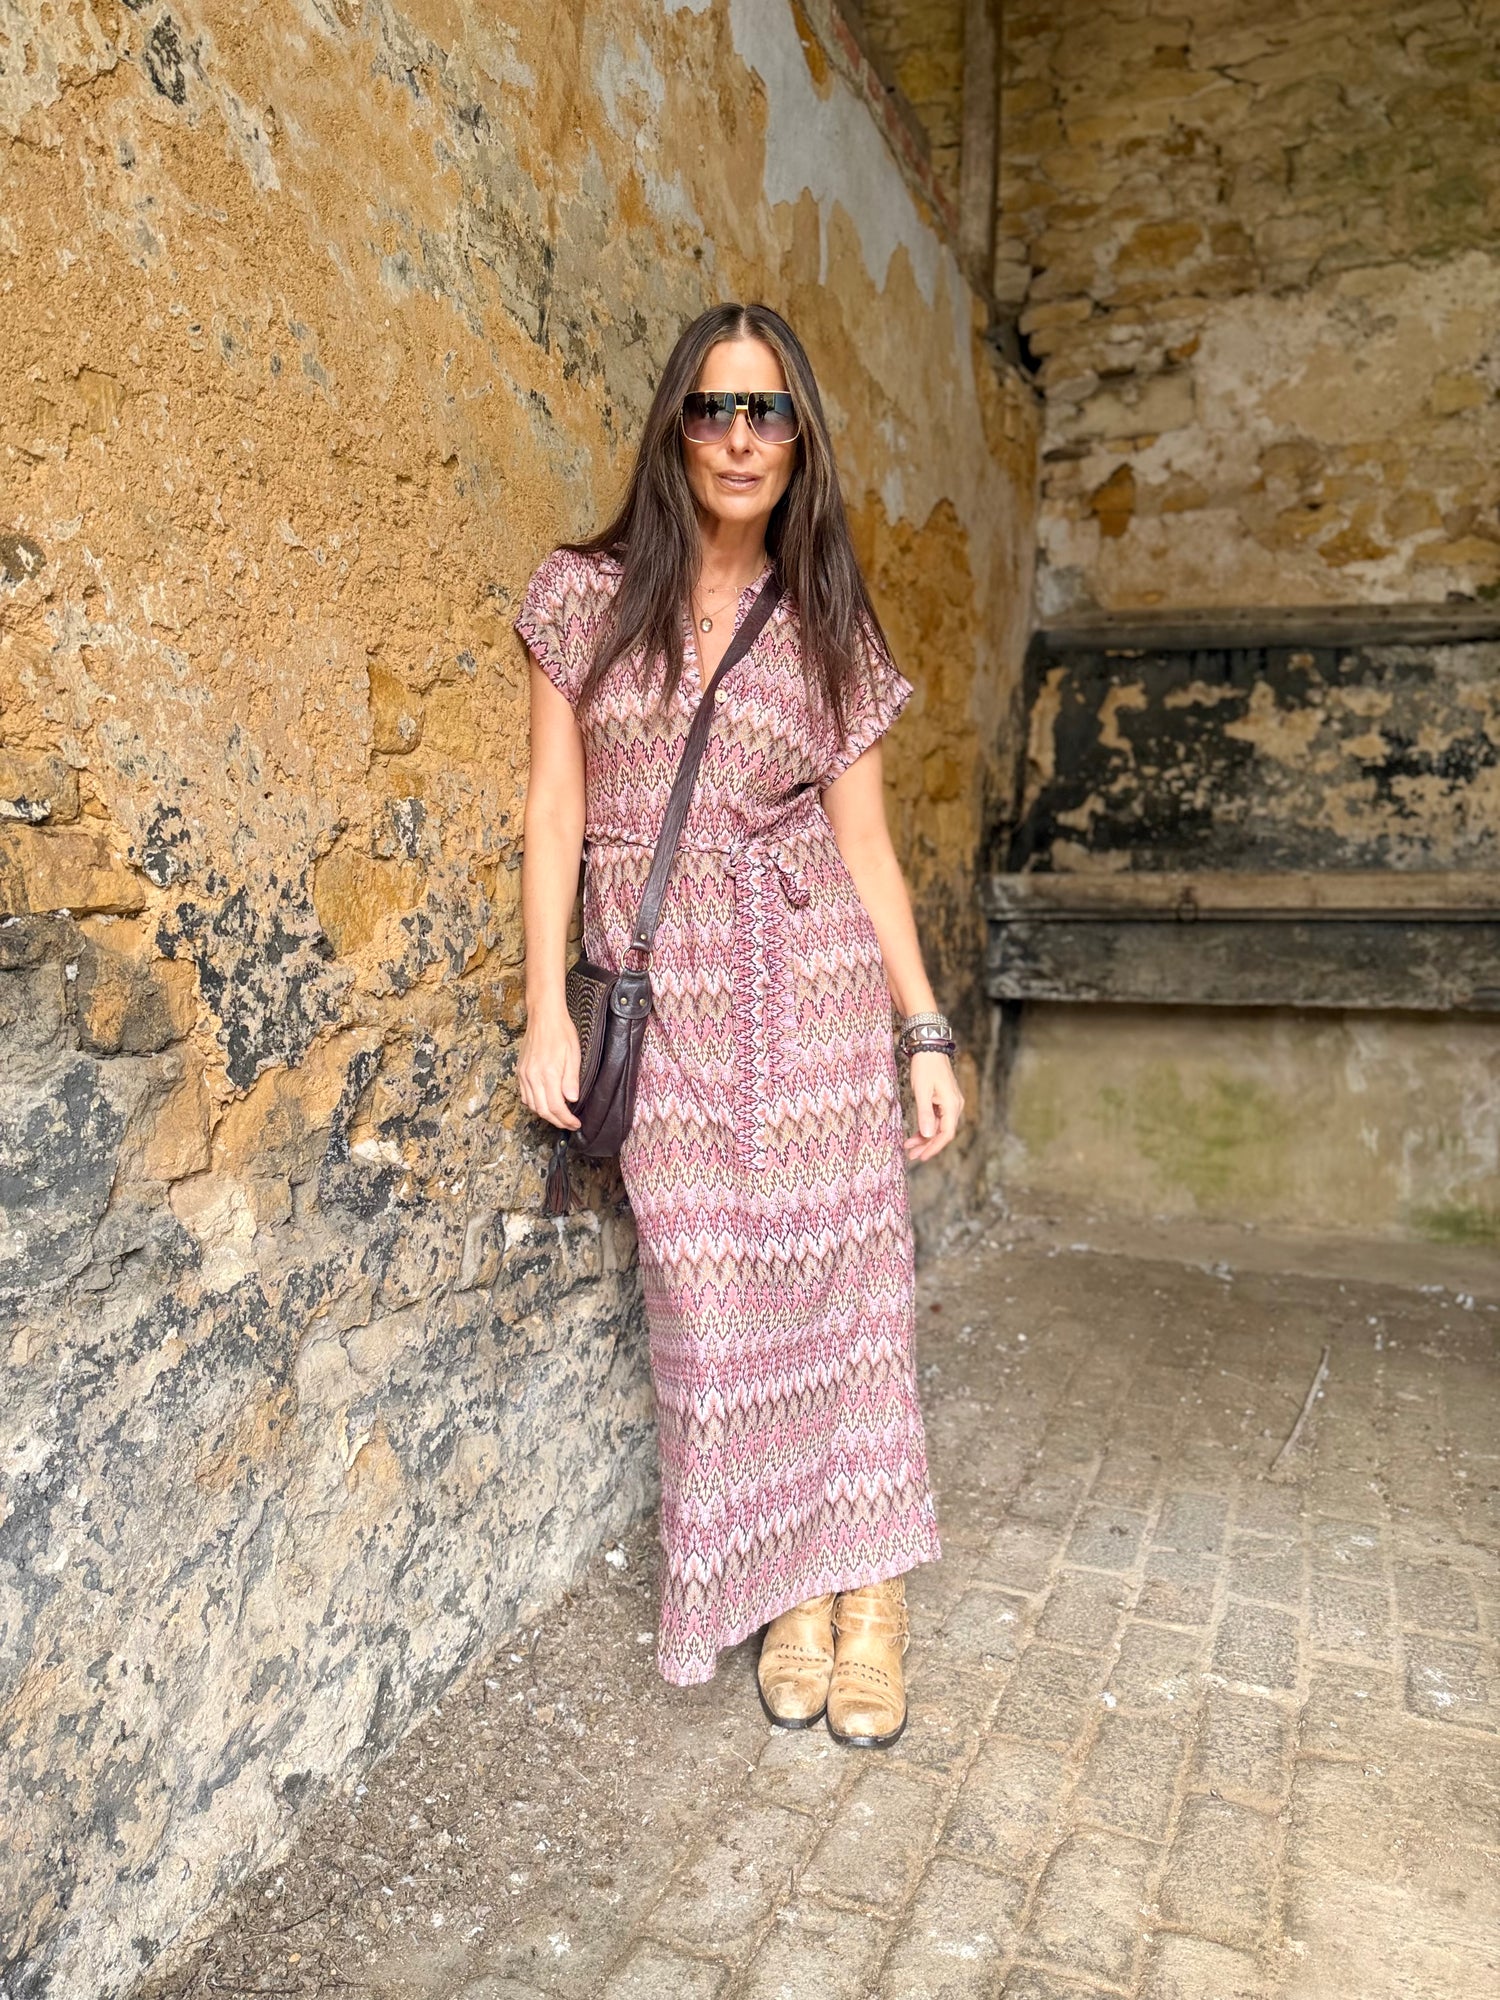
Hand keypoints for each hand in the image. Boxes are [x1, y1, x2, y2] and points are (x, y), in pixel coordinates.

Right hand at [517, 1005, 582, 1129]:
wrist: (544, 1016)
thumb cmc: (561, 1032)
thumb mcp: (574, 1054)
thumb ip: (571, 1079)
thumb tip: (572, 1099)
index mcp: (548, 1073)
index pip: (556, 1107)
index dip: (566, 1120)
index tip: (575, 1124)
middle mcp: (533, 1076)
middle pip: (542, 1110)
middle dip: (557, 1121)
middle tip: (569, 1124)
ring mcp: (524, 1074)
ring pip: (531, 1105)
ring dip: (545, 1114)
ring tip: (559, 1116)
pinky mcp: (520, 1071)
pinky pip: (524, 1095)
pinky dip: (534, 1104)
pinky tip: (544, 1103)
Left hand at [904, 1049, 963, 1162]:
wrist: (929, 1047)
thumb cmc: (925, 1066)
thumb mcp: (922, 1091)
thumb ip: (925, 1114)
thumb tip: (928, 1135)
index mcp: (952, 1104)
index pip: (946, 1134)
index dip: (934, 1147)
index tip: (922, 1157)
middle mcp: (955, 1105)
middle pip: (943, 1133)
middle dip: (927, 1145)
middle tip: (911, 1155)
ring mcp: (950, 1102)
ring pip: (939, 1126)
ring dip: (925, 1137)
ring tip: (909, 1147)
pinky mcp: (944, 1099)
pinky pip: (937, 1118)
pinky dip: (926, 1126)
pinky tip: (915, 1133)